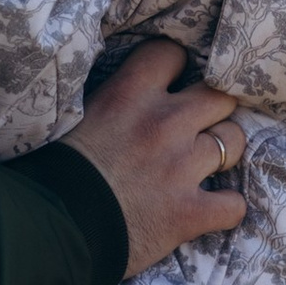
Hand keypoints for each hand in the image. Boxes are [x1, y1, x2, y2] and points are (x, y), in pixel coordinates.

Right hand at [68, 42, 248, 277]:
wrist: (51, 230)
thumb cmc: (54, 175)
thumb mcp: (77, 118)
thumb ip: (113, 103)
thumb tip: (127, 97)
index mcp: (129, 95)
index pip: (172, 54)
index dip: (177, 69)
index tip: (172, 85)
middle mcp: (164, 123)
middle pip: (219, 96)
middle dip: (214, 110)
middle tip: (199, 127)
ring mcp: (182, 167)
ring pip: (233, 141)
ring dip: (224, 152)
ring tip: (206, 166)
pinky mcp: (190, 212)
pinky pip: (233, 204)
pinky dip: (225, 209)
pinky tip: (209, 210)